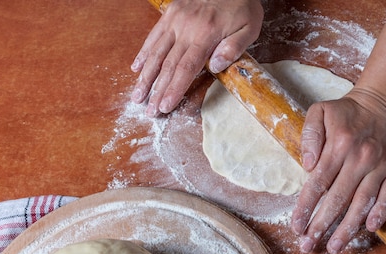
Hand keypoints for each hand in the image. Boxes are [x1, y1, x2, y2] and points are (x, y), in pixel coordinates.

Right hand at [130, 0, 262, 116]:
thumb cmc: (242, 5)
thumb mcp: (249, 26)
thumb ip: (233, 47)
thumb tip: (215, 67)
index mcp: (206, 35)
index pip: (186, 68)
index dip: (174, 88)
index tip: (165, 106)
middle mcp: (186, 28)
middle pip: (168, 65)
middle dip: (157, 90)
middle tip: (149, 111)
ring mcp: (175, 20)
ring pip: (156, 52)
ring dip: (145, 76)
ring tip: (137, 96)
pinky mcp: (170, 13)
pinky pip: (154, 36)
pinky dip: (143, 53)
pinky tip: (136, 68)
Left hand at [292, 88, 385, 253]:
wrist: (380, 105)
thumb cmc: (345, 113)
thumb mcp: (319, 112)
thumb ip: (310, 135)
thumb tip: (307, 165)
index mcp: (339, 145)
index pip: (317, 183)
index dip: (305, 208)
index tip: (296, 227)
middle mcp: (360, 157)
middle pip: (338, 199)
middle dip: (321, 225)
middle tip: (308, 245)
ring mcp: (380, 166)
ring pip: (362, 202)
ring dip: (348, 228)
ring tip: (334, 247)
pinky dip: (380, 213)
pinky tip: (369, 229)